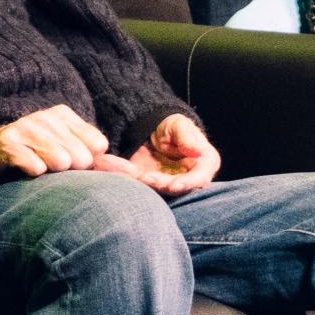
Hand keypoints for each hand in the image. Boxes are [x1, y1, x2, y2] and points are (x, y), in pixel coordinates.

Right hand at [0, 103, 108, 180]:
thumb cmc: (29, 154)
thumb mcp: (64, 149)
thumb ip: (98, 160)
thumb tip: (136, 173)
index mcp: (63, 115)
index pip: (98, 145)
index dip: (87, 162)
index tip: (69, 162)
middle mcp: (46, 117)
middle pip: (81, 157)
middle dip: (69, 170)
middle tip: (49, 166)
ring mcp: (26, 128)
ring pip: (61, 161)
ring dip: (51, 172)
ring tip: (38, 167)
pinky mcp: (8, 144)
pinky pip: (35, 167)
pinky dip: (33, 174)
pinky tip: (24, 169)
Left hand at [93, 112, 219, 197]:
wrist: (151, 130)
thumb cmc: (172, 126)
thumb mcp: (180, 125)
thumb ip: (188, 137)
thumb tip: (198, 151)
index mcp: (202, 166)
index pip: (199, 179)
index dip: (187, 184)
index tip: (172, 186)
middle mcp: (187, 179)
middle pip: (175, 188)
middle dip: (159, 184)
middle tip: (145, 177)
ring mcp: (166, 184)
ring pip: (154, 189)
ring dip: (140, 182)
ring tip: (130, 171)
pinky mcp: (147, 184)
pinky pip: (135, 183)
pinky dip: (124, 176)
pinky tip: (112, 166)